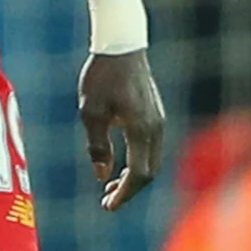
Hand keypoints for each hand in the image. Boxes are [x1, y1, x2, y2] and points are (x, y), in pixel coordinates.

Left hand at [77, 49, 166, 211]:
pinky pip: (151, 148)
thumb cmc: (102, 76)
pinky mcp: (156, 114)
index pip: (138, 174)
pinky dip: (139, 161)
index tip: (107, 206)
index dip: (123, 194)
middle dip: (129, 190)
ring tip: (111, 184)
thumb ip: (98, 146)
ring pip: (152, 161)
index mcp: (141, 130)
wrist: (121, 43)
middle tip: (106, 200)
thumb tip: (102, 176)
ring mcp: (159, 121)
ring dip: (134, 176)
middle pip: (149, 172)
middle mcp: (156, 128)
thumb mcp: (91, 112)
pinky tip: (121, 162)